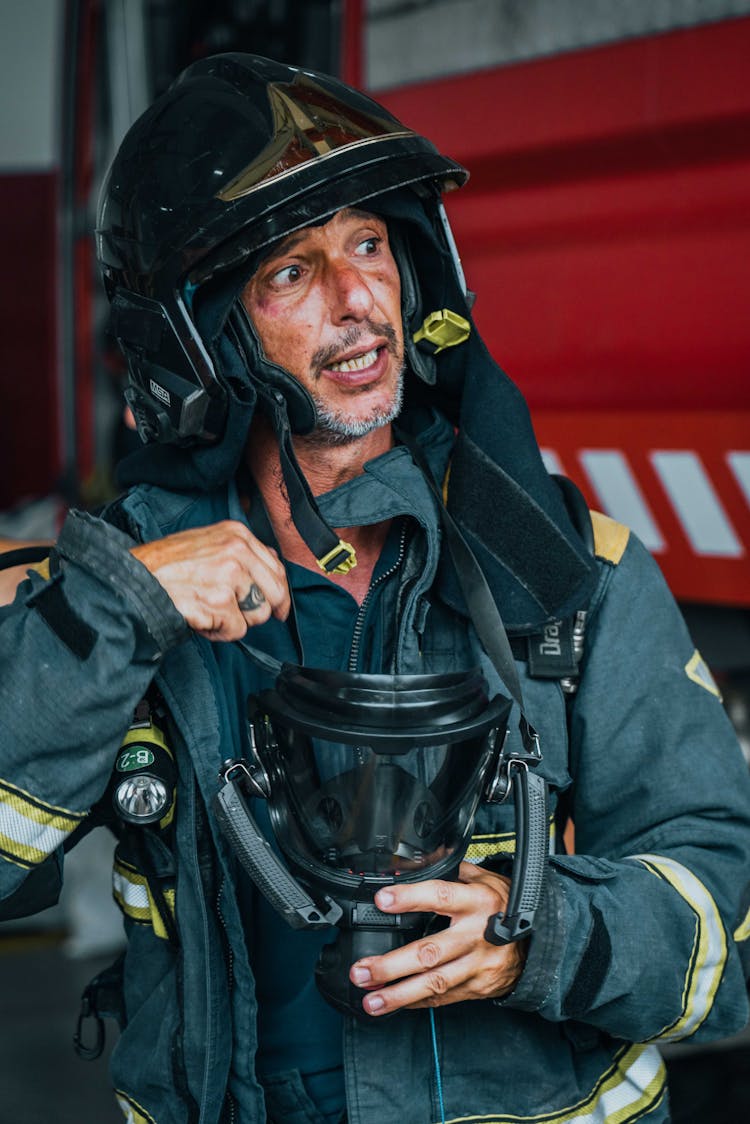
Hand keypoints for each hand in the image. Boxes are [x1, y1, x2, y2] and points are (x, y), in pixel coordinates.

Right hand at [131, 521, 289, 640]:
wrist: (133, 578)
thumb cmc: (165, 565)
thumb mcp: (206, 543)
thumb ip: (240, 552)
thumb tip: (272, 562)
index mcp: (237, 534)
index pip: (277, 568)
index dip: (279, 594)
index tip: (278, 608)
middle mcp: (237, 551)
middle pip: (275, 593)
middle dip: (260, 610)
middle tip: (238, 616)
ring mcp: (230, 575)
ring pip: (258, 614)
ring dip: (235, 621)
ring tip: (208, 610)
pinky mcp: (220, 601)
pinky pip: (237, 630)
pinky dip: (219, 631)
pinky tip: (200, 618)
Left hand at [349, 861, 526, 1015]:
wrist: (540, 940)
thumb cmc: (502, 904)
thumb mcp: (483, 878)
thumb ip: (450, 870)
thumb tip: (414, 860)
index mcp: (477, 901)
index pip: (440, 896)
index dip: (410, 898)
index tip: (382, 901)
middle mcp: (477, 934)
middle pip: (431, 952)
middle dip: (392, 965)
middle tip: (361, 971)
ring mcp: (479, 965)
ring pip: (435, 983)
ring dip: (399, 994)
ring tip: (370, 1000)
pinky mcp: (479, 987)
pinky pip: (444, 998)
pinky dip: (417, 1002)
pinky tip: (394, 1003)